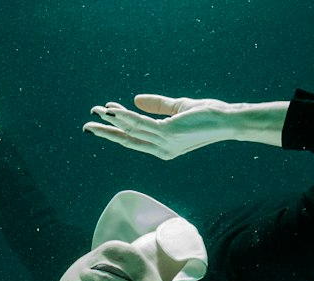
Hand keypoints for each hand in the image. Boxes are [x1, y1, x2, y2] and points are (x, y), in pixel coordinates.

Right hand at [83, 94, 240, 158]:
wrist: (226, 120)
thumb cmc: (207, 114)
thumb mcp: (177, 109)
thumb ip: (157, 105)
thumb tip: (135, 99)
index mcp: (164, 146)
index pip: (136, 138)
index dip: (118, 127)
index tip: (104, 115)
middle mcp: (162, 149)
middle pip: (128, 141)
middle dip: (107, 133)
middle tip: (87, 127)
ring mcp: (164, 144)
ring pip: (131, 133)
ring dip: (112, 122)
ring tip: (95, 112)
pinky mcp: (168, 133)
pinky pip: (141, 124)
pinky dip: (125, 116)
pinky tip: (112, 109)